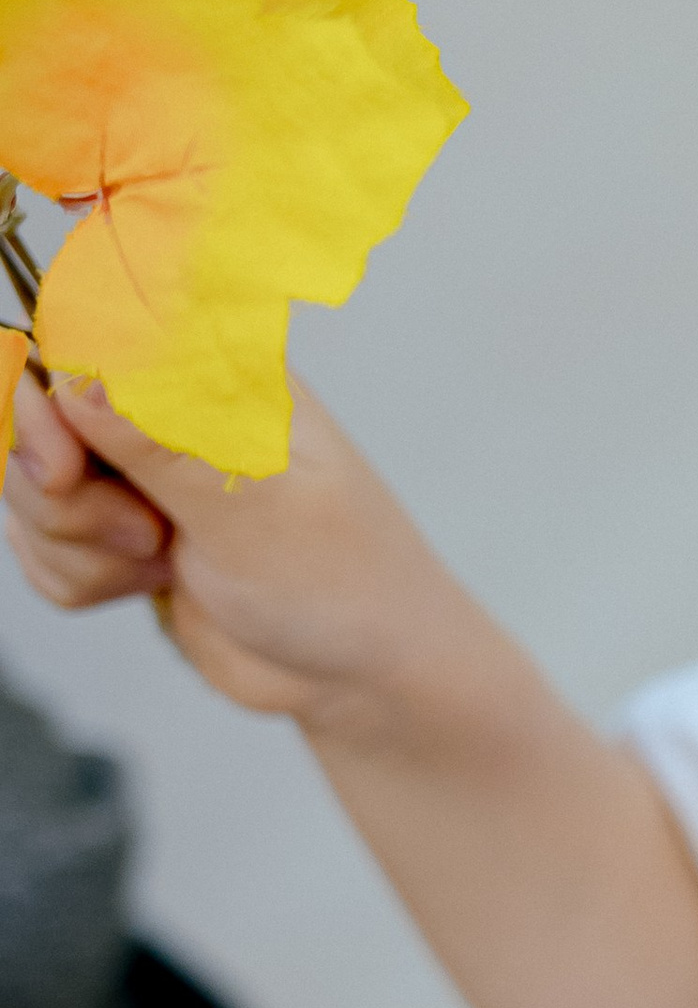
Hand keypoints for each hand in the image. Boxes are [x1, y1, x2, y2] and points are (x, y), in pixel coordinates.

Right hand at [5, 369, 451, 727]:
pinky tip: (152, 586)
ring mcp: (136, 468)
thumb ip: (164, 445)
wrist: (355, 673)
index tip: (65, 469)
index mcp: (212, 369)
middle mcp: (165, 406)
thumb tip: (81, 376)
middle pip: (31, 412)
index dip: (41, 399)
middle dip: (59, 492)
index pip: (78, 333)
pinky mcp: (116, 529)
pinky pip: (41, 546)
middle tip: (142, 533)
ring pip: (28, 488)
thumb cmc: (343, 582)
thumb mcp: (259, 513)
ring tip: (163, 561)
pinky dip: (80, 579)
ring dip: (77, 546)